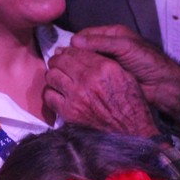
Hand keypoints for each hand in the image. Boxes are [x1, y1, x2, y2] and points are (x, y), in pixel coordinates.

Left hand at [44, 46, 160, 136]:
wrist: (130, 129)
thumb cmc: (129, 102)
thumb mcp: (123, 73)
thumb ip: (102, 60)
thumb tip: (80, 52)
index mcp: (102, 67)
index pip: (75, 51)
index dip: (67, 50)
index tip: (65, 53)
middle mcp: (87, 79)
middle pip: (59, 61)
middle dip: (57, 61)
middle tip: (58, 64)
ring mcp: (76, 96)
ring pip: (51, 76)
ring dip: (53, 75)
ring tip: (58, 78)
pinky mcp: (69, 112)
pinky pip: (49, 96)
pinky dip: (51, 93)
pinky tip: (58, 93)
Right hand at [71, 25, 179, 114]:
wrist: (162, 85)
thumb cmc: (148, 62)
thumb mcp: (124, 47)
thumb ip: (101, 43)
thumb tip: (74, 42)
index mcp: (113, 35)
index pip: (87, 35)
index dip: (74, 42)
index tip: (62, 51)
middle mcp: (109, 47)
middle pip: (84, 49)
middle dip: (73, 56)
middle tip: (59, 64)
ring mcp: (108, 64)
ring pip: (87, 64)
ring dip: (78, 68)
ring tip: (65, 74)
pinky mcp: (108, 78)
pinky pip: (92, 76)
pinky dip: (84, 78)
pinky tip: (76, 83)